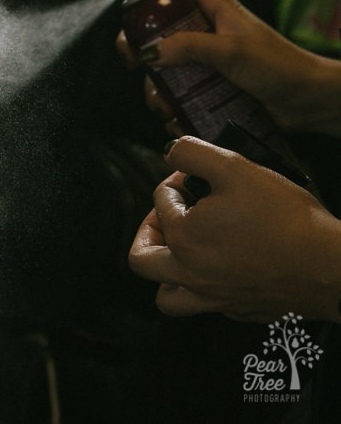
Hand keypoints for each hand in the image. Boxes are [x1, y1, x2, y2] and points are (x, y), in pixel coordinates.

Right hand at [115, 0, 340, 136]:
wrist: (308, 102)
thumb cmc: (282, 67)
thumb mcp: (234, 51)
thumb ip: (191, 47)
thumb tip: (151, 52)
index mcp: (212, 4)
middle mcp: (202, 25)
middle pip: (153, 19)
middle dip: (135, 39)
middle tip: (133, 59)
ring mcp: (201, 54)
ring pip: (159, 60)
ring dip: (153, 83)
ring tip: (163, 102)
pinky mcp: (204, 81)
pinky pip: (173, 87)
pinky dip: (168, 102)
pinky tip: (174, 117)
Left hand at [128, 136, 340, 321]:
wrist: (331, 266)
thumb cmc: (286, 219)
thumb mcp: (235, 167)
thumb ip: (193, 153)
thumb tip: (172, 151)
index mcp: (182, 239)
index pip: (160, 202)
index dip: (175, 181)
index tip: (192, 176)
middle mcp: (191, 274)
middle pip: (141, 259)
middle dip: (148, 231)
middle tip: (168, 216)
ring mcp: (215, 298)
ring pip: (168, 297)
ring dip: (165, 274)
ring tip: (179, 252)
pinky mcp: (241, 311)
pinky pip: (206, 305)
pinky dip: (203, 288)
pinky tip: (219, 267)